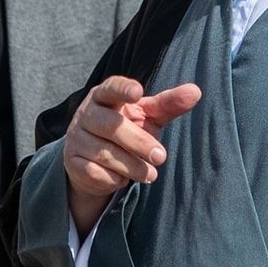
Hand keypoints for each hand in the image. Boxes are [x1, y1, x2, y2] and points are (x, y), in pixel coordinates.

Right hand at [62, 76, 200, 235]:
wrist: (94, 160)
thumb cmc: (126, 129)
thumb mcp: (147, 116)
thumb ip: (168, 104)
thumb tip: (195, 92)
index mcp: (104, 96)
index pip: (111, 87)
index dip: (123, 89)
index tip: (138, 92)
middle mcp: (86, 114)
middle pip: (111, 126)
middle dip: (138, 142)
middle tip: (161, 157)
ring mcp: (76, 138)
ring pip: (104, 153)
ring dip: (132, 166)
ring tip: (150, 175)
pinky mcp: (72, 162)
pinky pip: (94, 172)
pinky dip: (114, 178)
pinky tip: (122, 179)